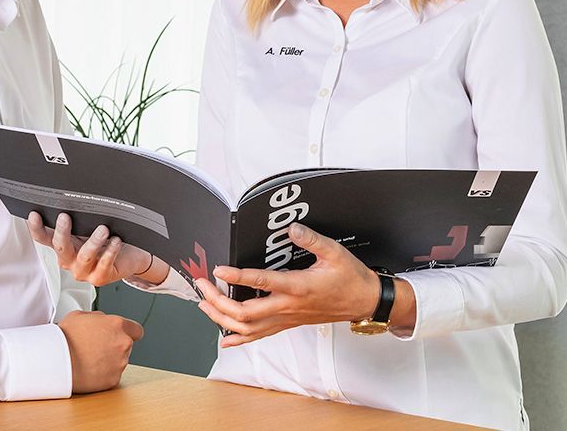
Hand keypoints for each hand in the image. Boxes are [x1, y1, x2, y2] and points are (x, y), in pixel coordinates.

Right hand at [27, 212, 165, 286]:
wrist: (127, 258)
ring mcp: (83, 271)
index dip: (36, 228)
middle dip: (62, 232)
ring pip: (84, 256)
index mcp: (63, 247)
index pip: (43, 238)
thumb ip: (79, 220)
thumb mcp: (88, 228)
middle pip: (60, 247)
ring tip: (103, 229)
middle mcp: (69, 260)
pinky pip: (104, 264)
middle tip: (65, 217)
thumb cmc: (106, 240)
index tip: (34, 214)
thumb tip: (74, 198)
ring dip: (93, 241)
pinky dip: (110, 250)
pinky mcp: (99, 278)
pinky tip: (116, 240)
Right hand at [57, 310, 143, 392]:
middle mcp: (123, 343)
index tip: (121, 336)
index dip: (128, 333)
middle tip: (97, 348)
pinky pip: (112, 376)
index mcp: (117, 325)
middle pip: (127, 346)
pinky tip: (90, 370)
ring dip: (109, 361)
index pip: (136, 330)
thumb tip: (102, 320)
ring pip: (120, 361)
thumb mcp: (80, 315)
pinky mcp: (113, 380)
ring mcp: (119, 363)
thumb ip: (99, 317)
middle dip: (115, 347)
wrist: (57, 360)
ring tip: (90, 359)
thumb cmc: (65, 337)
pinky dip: (103, 375)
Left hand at [195, 222, 382, 346]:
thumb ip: (311, 239)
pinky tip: (225, 337)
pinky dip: (239, 338)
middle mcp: (288, 306)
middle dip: (218, 300)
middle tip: (203, 285)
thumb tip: (291, 228)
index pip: (261, 282)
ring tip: (204, 304)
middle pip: (244, 313)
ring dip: (221, 318)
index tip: (219, 270)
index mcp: (298, 287)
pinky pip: (259, 336)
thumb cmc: (350, 278)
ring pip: (247, 328)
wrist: (363, 301)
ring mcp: (286, 318)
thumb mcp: (334, 252)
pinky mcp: (288, 323)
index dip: (237, 276)